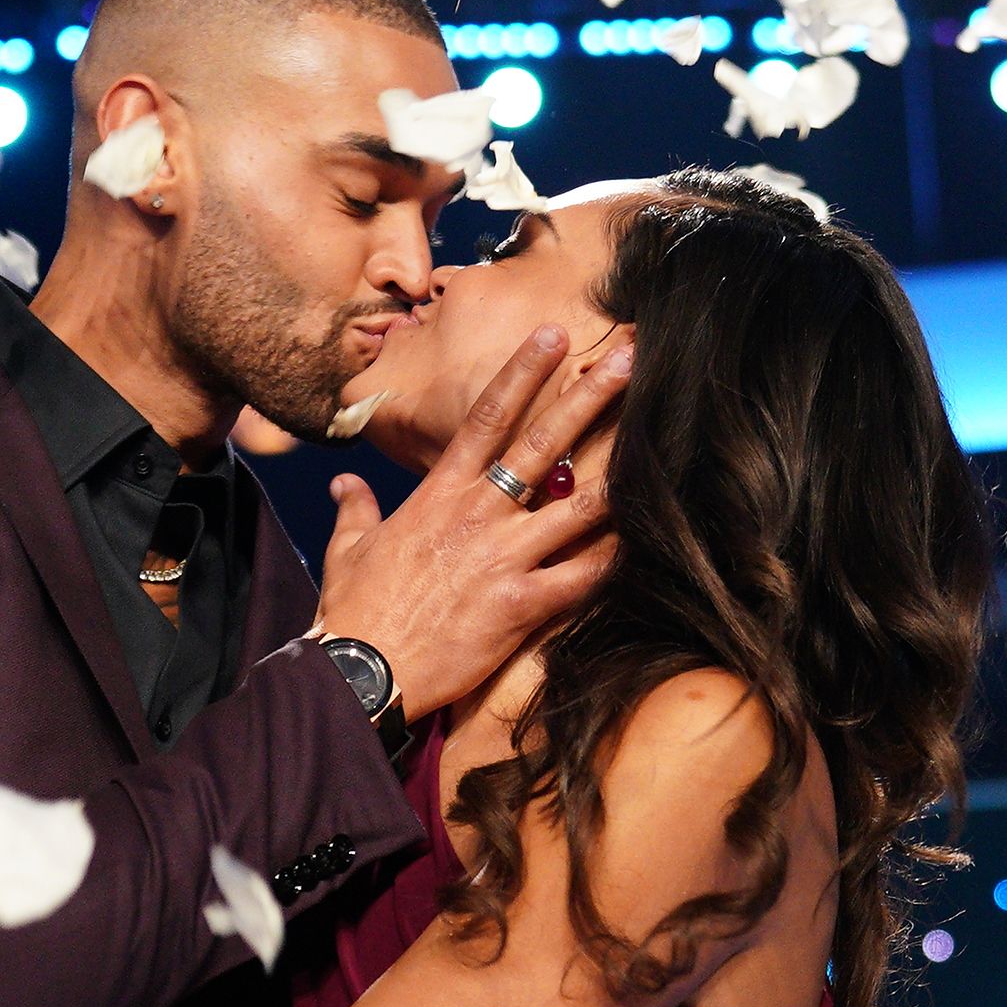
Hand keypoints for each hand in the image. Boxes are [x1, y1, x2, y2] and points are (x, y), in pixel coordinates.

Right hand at [312, 327, 628, 718]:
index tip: (553, 335)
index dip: (523, 372)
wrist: (362, 670)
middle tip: (628, 359)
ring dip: (619, 474)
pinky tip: (645, 541)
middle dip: (589, 397)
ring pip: (576, 507)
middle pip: (543, 443)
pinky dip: (613, 560)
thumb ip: (354, 508)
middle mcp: (478, 515)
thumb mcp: (348, 549)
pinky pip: (580, 577)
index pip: (487, 417)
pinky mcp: (520, 604)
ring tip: (662, 444)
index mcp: (439, 494)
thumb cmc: (354, 610)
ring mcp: (503, 558)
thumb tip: (344, 484)